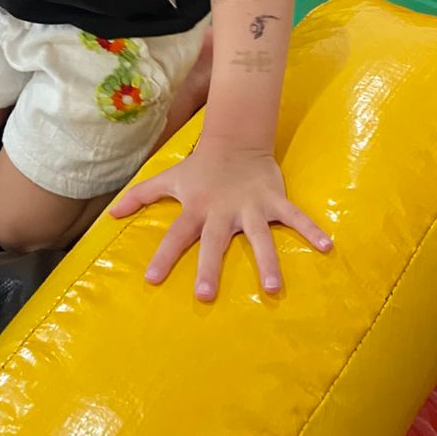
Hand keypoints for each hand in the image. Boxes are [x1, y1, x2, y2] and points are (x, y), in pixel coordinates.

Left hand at [108, 145, 330, 299]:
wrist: (234, 139)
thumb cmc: (198, 167)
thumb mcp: (167, 179)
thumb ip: (139, 197)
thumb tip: (109, 214)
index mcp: (196, 208)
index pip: (175, 235)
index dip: (164, 256)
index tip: (152, 280)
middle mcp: (222, 211)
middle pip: (214, 243)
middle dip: (210, 267)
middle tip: (205, 295)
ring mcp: (250, 206)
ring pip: (259, 237)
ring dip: (267, 261)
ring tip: (273, 288)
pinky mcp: (273, 199)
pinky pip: (295, 217)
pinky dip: (311, 230)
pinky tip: (328, 247)